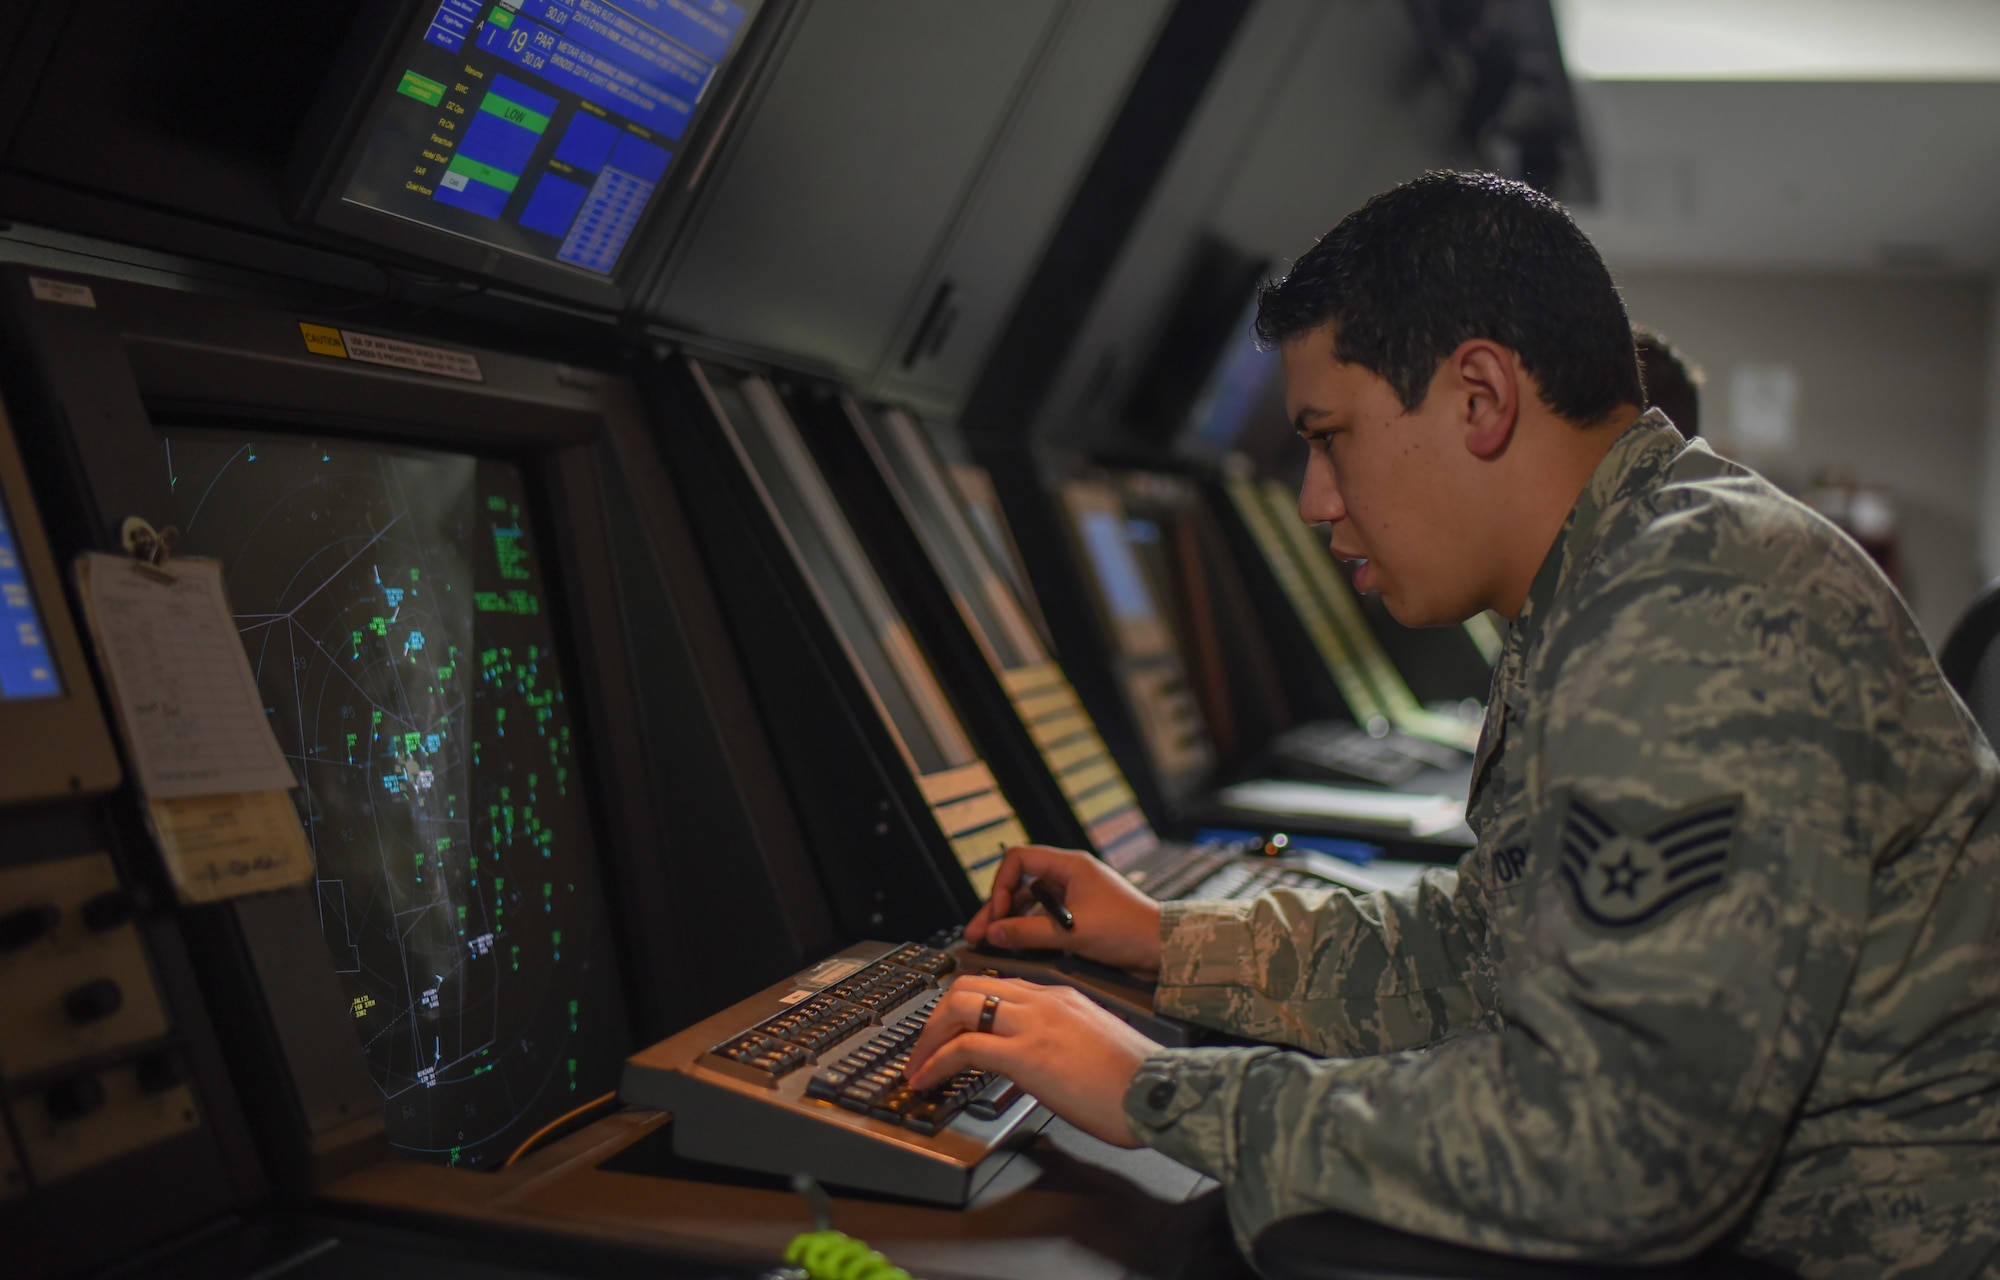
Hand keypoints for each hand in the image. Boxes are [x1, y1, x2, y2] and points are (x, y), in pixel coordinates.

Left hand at [904, 975, 1156, 1146]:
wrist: (1159, 1091)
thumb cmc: (1137, 1080)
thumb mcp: (1094, 1045)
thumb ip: (1062, 1041)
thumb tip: (1040, 1061)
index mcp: (1060, 996)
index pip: (998, 986)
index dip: (965, 1006)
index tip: (950, 1029)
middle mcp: (1043, 1001)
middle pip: (969, 986)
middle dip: (936, 1016)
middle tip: (923, 1045)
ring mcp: (1033, 1023)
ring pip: (959, 1007)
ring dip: (928, 1036)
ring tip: (917, 1064)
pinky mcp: (1026, 1053)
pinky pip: (963, 1048)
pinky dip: (935, 1062)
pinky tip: (927, 1079)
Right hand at [965, 845, 1162, 973]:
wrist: (1162, 950)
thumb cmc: (1128, 929)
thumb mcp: (1071, 932)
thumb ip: (1027, 932)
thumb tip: (993, 932)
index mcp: (1070, 866)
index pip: (1019, 859)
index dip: (1001, 884)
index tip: (995, 912)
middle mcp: (1070, 877)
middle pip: (1020, 884)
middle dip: (998, 908)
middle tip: (978, 932)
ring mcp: (1075, 897)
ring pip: (1030, 903)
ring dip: (1011, 921)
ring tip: (992, 942)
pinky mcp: (1080, 917)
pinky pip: (1045, 919)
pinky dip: (1029, 930)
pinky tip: (1017, 945)